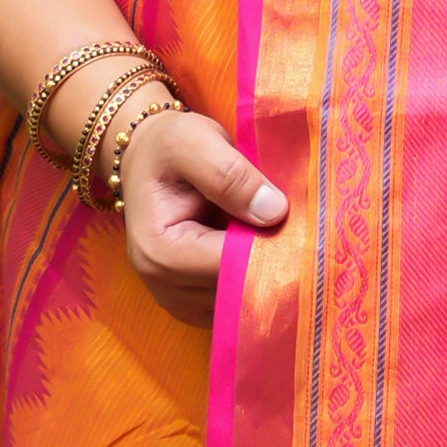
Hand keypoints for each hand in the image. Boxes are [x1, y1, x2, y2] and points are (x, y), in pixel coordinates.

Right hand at [114, 99, 285, 322]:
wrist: (147, 158)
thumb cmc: (166, 147)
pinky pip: (236, 303)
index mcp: (160, 252)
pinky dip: (254, 280)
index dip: (271, 246)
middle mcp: (164, 286)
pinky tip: (258, 247)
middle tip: (295, 226)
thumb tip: (274, 211)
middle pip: (239, 290)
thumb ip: (229, 175)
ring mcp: (178, 301)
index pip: (233, 267)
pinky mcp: (193, 305)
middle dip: (272, 260)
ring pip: (243, 301)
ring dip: (265, 271)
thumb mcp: (193, 141)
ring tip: (273, 232)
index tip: (299, 224)